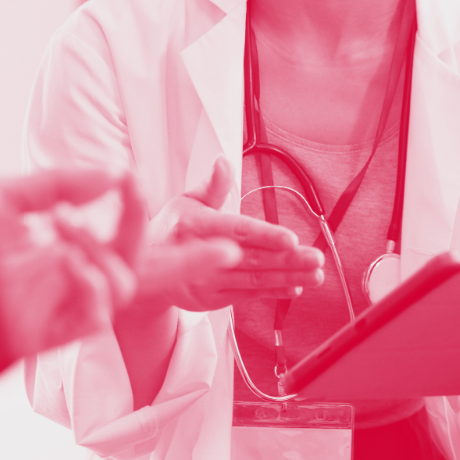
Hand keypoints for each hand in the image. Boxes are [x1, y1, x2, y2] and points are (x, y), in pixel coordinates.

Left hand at [0, 169, 145, 355]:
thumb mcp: (3, 197)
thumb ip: (58, 184)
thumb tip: (110, 173)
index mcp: (56, 252)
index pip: (117, 236)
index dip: (133, 207)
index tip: (130, 175)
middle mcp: (60, 281)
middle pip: (128, 263)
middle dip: (134, 224)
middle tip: (123, 189)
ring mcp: (51, 308)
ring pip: (118, 289)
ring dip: (103, 250)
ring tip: (63, 222)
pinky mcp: (39, 334)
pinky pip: (91, 321)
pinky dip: (91, 289)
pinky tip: (66, 260)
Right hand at [131, 157, 324, 314]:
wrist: (143, 272)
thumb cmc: (170, 229)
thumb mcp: (185, 201)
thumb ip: (211, 185)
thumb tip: (223, 160)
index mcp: (196, 227)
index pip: (236, 231)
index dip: (265, 237)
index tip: (291, 240)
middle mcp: (201, 257)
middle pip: (252, 259)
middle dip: (287, 260)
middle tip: (316, 258)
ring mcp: (206, 281)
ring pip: (254, 281)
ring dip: (288, 278)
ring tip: (315, 274)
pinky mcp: (212, 299)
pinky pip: (248, 296)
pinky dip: (273, 292)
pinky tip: (296, 288)